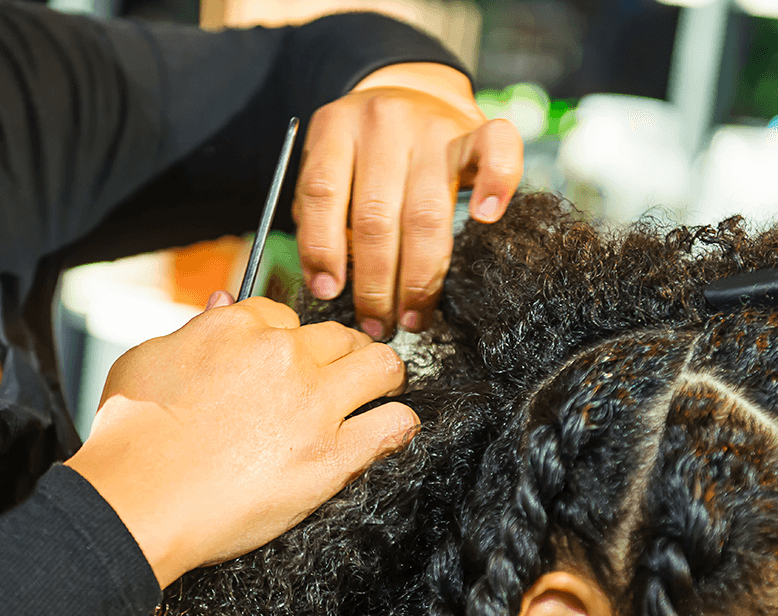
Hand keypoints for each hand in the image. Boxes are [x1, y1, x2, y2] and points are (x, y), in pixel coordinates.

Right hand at [65, 297, 416, 587]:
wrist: (138, 501)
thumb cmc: (129, 437)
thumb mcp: (146, 359)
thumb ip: (192, 328)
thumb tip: (219, 301)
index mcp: (238, 326)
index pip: (284, 315)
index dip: (287, 339)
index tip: (286, 360)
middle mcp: (283, 356)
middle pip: (339, 335)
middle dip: (340, 352)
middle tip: (338, 373)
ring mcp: (313, 405)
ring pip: (382, 367)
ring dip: (383, 376)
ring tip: (379, 390)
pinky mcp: (331, 457)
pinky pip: (392, 426)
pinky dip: (398, 425)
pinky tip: (392, 427)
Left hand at [293, 62, 523, 339]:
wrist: (408, 89)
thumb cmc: (362, 150)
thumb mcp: (328, 166)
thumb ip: (322, 214)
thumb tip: (330, 283)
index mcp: (336, 129)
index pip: (323, 195)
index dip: (322, 249)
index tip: (328, 292)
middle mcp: (383, 122)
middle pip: (376, 216)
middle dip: (376, 282)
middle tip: (377, 323)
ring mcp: (431, 125)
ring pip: (425, 211)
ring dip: (419, 275)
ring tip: (413, 315)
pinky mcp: (474, 128)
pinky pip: (496, 148)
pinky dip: (496, 182)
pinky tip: (486, 218)